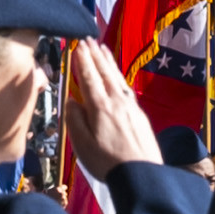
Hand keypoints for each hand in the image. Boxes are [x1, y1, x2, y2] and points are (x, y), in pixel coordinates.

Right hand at [61, 39, 162, 179]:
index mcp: (100, 107)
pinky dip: (119, 76)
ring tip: (103, 48)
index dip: (82, 60)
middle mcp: (117, 102)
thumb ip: (74, 119)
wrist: (142, 175)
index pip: (88, 77)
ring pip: (117, 78)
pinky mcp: (140, 115)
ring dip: (108, 62)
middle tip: (88, 39)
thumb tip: (72, 101)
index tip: (77, 45)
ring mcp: (131, 107)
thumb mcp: (82, 144)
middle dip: (95, 55)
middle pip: (104, 73)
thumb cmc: (107, 163)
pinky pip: (126, 88)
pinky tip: (117, 75)